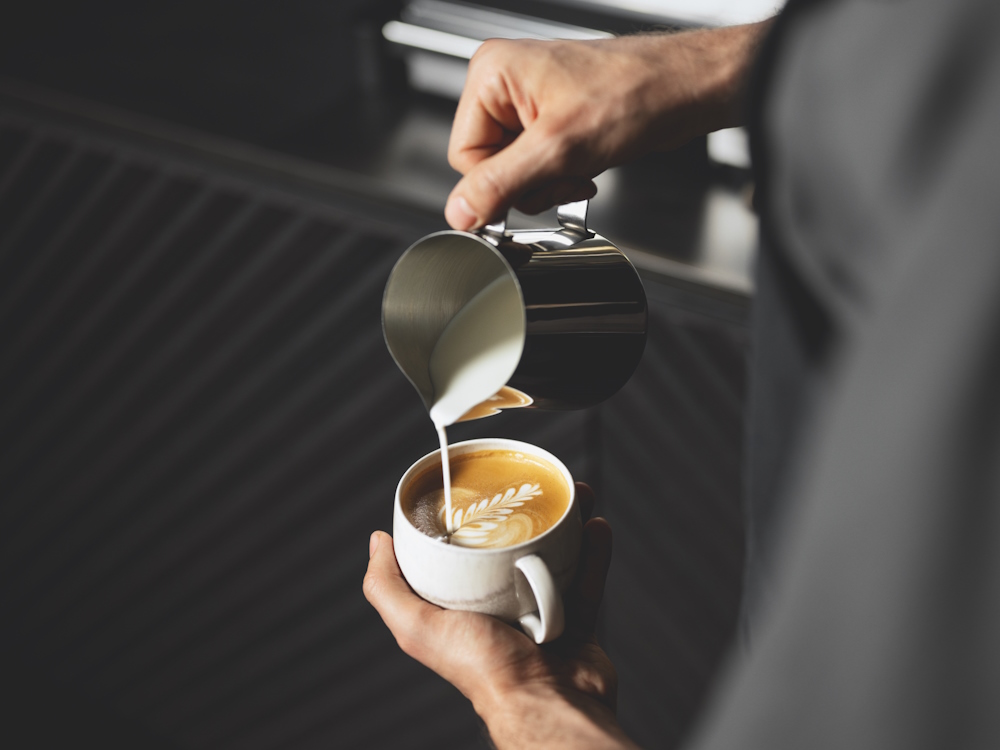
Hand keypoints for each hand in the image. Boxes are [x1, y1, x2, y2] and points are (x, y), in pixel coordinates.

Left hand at [363, 483, 639, 749]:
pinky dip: (594, 552)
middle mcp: (497, 611)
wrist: (550, 704)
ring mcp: (539, 614)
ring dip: (567, 526)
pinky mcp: (574, 620)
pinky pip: (587, 578)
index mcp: (459, 610)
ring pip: (555, 557)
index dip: (465, 523)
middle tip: (535, 488)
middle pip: (511, 550)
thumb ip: (387, 589)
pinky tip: (596, 527)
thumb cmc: (484, 671)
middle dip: (525, 516)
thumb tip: (376, 541)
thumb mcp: (418, 626)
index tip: (476, 492)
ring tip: (574, 497)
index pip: (455, 558)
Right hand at [444, 22, 771, 229]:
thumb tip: (460, 212)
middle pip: (488, 165)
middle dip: (528, 182)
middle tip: (564, 172)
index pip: (463, 156)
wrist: (683, 91)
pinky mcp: (550, 120)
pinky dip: (561, 175)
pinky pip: (538, 166)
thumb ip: (501, 184)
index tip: (532, 185)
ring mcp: (528, 102)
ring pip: (515, 172)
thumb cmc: (635, 94)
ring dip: (548, 182)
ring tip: (579, 165)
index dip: (498, 182)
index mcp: (491, 76)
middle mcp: (504, 84)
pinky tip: (584, 165)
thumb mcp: (558, 150)